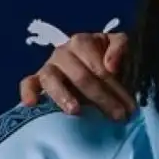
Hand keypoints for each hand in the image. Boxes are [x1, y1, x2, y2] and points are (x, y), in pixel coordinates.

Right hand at [20, 32, 136, 120]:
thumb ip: (120, 49)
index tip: (130, 107)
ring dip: (63, 96)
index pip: (98, 66)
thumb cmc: (110, 60)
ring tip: (75, 111)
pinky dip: (28, 92)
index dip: (115, 87)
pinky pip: (28, 84)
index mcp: (83, 42)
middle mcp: (63, 52)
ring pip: (51, 79)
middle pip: (80, 76)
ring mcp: (48, 66)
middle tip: (118, 116)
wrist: (95, 67)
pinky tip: (32, 104)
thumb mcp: (121, 48)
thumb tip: (111, 65)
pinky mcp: (37, 80)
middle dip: (101, 98)